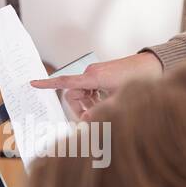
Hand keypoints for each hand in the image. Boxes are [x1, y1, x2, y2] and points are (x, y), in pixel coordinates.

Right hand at [30, 52, 162, 119]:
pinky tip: (107, 104)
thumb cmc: (138, 80)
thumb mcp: (119, 99)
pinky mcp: (101, 76)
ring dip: (88, 106)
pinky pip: (90, 90)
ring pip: (82, 94)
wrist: (152, 65)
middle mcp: (91, 73)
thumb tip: (86, 121)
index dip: (48, 84)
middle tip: (92, 120)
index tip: (33, 84)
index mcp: (93, 77)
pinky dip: (94, 100)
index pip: (65, 81)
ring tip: (105, 111)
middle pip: (73, 94)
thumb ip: (101, 111)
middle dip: (80, 108)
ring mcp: (96, 74)